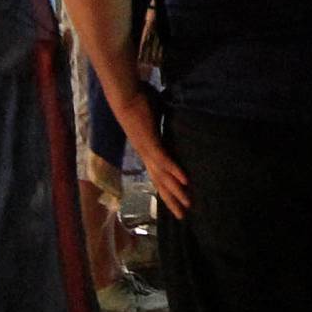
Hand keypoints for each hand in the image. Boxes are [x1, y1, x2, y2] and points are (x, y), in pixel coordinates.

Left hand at [120, 98, 191, 220]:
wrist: (124, 96)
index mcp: (147, 151)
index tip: (176, 203)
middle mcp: (146, 156)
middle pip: (160, 184)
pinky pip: (164, 161)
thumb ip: (163, 122)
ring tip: (186, 204)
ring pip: (163, 177)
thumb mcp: (155, 116)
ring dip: (175, 192)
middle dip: (171, 201)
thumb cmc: (139, 102)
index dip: (167, 190)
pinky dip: (174, 172)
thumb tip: (174, 119)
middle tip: (182, 216)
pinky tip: (184, 181)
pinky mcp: (150, 142)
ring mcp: (147, 150)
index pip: (158, 176)